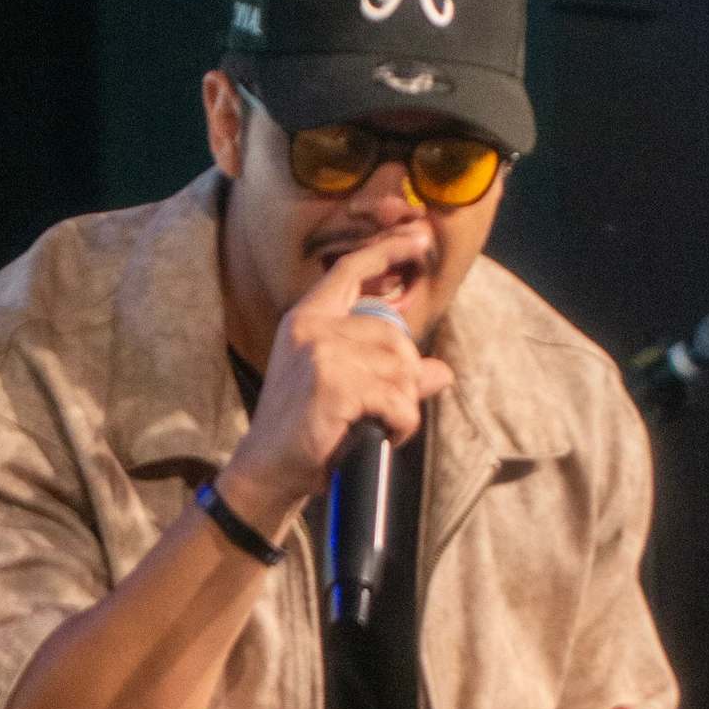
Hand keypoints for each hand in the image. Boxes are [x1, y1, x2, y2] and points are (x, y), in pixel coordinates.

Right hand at [220, 224, 454, 526]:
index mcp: (308, 319)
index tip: (419, 237)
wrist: (268, 471)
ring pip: (402, 369)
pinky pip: (399, 400)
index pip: (350, 270)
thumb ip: (390, 372)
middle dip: (404, 375)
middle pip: (394, 333)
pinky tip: (382, 435)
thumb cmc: (306, 430)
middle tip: (384, 408)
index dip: (388, 250)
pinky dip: (402, 425)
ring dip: (403, 406)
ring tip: (378, 425)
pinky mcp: (334, 383)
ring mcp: (322, 353)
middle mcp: (312, 328)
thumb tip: (441, 370)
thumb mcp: (345, 389)